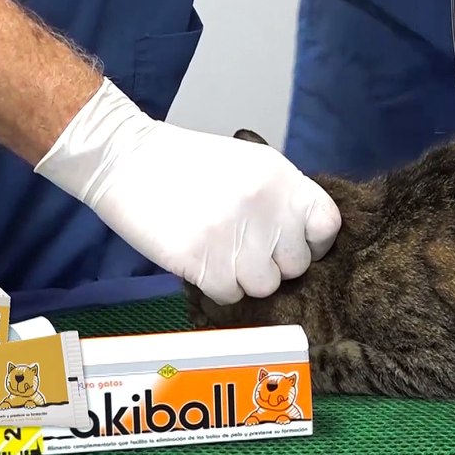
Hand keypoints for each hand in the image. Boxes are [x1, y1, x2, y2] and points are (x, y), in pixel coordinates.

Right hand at [35, 79, 341, 304]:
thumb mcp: (248, 164)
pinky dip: (215, 285)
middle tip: (244, 248)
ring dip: (243, 278)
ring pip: (263, 286)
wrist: (127, 160)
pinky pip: (228, 294)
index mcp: (280, 177)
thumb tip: (305, 240)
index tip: (294, 245)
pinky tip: (200, 258)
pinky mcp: (202, 259)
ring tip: (220, 252)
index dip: (313, 242)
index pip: (327, 225)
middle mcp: (264, 206)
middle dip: (273, 263)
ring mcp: (233, 234)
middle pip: (295, 265)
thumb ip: (281, 197)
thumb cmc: (187, 163)